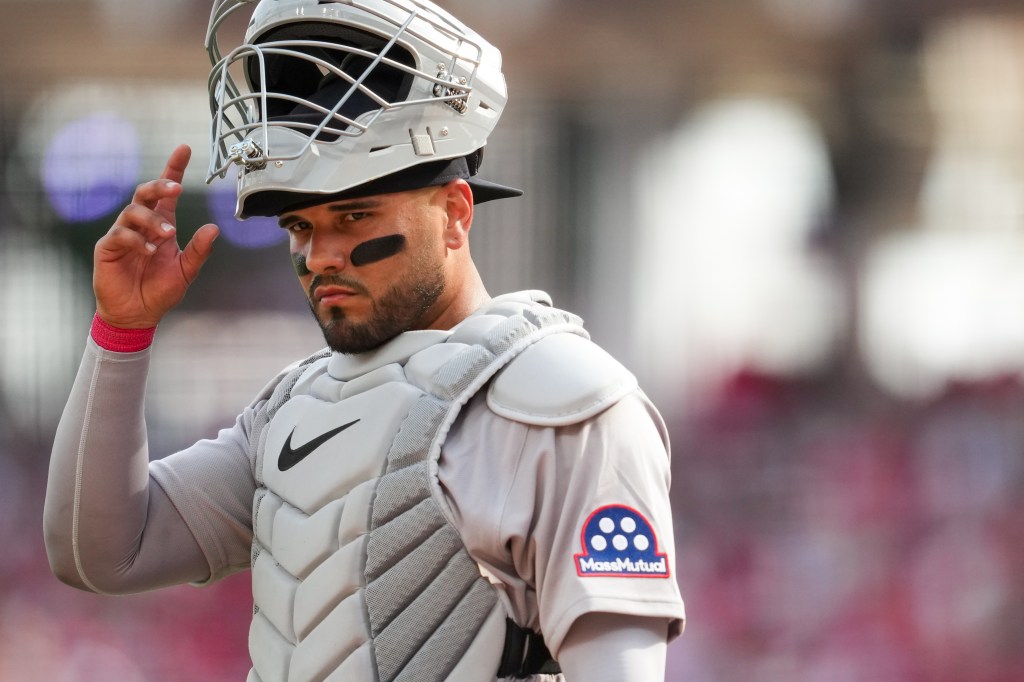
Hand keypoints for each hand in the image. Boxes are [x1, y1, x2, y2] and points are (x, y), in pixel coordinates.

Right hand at [94, 144, 219, 328]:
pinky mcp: (108, 248)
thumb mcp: (186, 270)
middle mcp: (141, 224)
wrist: (137, 314)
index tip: (184, 149)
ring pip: (133, 211)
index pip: (166, 193)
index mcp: (161, 224)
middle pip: (145, 192)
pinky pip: (120, 234)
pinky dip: (137, 239)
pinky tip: (150, 250)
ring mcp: (123, 234)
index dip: (173, 169)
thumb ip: (199, 250)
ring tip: (169, 234)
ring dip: (152, 219)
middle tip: (176, 188)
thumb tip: (214, 228)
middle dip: (159, 185)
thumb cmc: (159, 290)